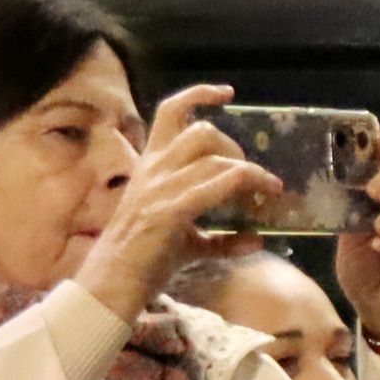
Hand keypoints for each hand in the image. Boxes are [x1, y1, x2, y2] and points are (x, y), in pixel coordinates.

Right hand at [71, 85, 280, 324]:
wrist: (111, 286)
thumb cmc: (144, 263)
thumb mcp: (187, 244)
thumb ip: (220, 240)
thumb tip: (257, 239)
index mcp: (150, 167)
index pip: (170, 113)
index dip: (199, 95)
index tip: (227, 94)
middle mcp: (154, 170)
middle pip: (201, 132)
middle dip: (235, 147)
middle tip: (253, 177)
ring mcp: (161, 189)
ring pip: (214, 157)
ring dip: (249, 170)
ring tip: (267, 189)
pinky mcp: (171, 211)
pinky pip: (216, 184)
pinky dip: (245, 184)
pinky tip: (261, 195)